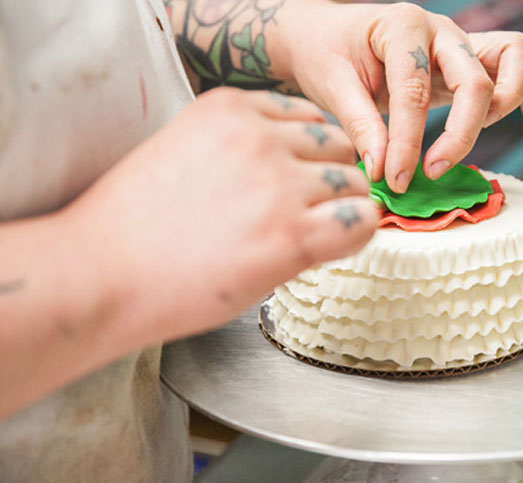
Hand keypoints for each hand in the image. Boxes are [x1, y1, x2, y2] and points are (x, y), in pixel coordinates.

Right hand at [63, 88, 377, 341]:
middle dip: (331, 179)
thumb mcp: (185, 151)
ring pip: (354, 185)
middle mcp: (259, 137)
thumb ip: (240, 149)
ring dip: (342, 210)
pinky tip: (332, 249)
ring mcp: (278, 185)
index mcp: (230, 107)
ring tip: (314, 236)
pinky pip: (361, 222)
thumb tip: (296, 173)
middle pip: (338, 147)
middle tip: (310, 212)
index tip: (300, 181)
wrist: (99, 274)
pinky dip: (357, 235)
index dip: (310, 154)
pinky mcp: (291, 235)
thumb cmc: (133, 225)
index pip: (308, 117)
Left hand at [272, 1, 522, 191]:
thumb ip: (361, 126)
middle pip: (475, 80)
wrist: (329, 34)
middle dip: (460, 133)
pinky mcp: (472, 58)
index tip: (395, 180)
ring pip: (513, 56)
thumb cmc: (329, 54)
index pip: (414, 90)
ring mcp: (461, 41)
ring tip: (472, 139)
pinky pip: (517, 62)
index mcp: (403, 26)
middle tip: (432, 172)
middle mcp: (440, 29)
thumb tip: (383, 170)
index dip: (407, 142)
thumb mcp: (333, 86)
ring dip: (505, 102)